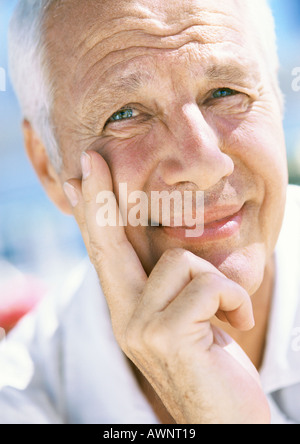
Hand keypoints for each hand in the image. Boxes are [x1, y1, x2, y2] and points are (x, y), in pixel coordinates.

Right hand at [64, 150, 270, 423]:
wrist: (224, 422)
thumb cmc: (214, 365)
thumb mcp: (209, 317)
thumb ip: (216, 280)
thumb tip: (248, 250)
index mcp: (132, 308)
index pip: (108, 251)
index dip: (97, 211)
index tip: (87, 174)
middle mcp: (125, 316)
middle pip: (110, 243)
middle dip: (102, 197)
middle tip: (92, 158)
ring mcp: (140, 327)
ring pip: (183, 261)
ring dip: (222, 281)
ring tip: (232, 312)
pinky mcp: (166, 336)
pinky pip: (210, 285)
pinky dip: (235, 297)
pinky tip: (237, 323)